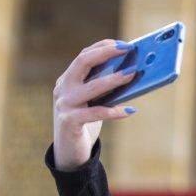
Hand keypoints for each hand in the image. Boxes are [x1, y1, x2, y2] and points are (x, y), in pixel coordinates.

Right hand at [52, 39, 137, 170]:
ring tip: (132, 74)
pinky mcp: (70, 121)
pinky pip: (96, 113)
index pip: (84, 55)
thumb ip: (105, 88)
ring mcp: (64, 104)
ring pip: (92, 87)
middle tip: (127, 50)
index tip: (123, 44)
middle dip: (106, 53)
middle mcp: (63, 88)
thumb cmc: (86, 121)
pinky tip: (130, 111)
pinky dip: (115, 111)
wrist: (69, 151)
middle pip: (83, 62)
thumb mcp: (93, 101)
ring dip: (114, 79)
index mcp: (68, 79)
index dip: (103, 47)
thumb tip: (133, 73)